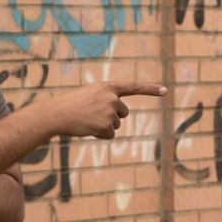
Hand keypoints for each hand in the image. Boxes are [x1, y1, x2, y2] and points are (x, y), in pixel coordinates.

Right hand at [47, 81, 166, 138]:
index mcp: (108, 86)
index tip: (166, 91)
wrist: (56, 114)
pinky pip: (110, 135)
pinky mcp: (106, 125)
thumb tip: (120, 113)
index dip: (151, 89)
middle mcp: (112, 97)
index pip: (134, 87)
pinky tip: (88, 128)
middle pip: (123, 113)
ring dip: (104, 126)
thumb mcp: (91, 94)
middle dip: (112, 117)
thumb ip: (108, 98)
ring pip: (116, 125)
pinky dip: (100, 135)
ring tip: (87, 120)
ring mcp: (110, 111)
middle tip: (92, 114)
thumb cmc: (71, 104)